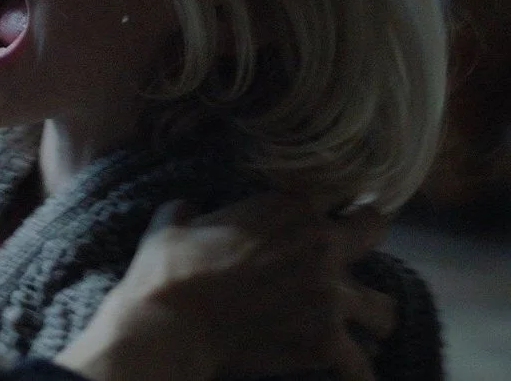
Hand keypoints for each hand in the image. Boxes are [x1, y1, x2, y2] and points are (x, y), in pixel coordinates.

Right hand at [55, 192, 395, 380]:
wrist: (167, 326)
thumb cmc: (167, 271)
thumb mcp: (173, 223)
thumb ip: (192, 210)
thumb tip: (189, 208)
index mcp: (288, 207)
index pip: (337, 188)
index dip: (331, 199)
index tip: (327, 208)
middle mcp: (320, 247)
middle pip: (374, 232)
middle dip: (364, 241)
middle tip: (347, 256)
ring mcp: (329, 298)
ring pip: (383, 308)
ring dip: (369, 315)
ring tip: (356, 324)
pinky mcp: (324, 344)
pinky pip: (361, 366)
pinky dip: (356, 370)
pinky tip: (349, 372)